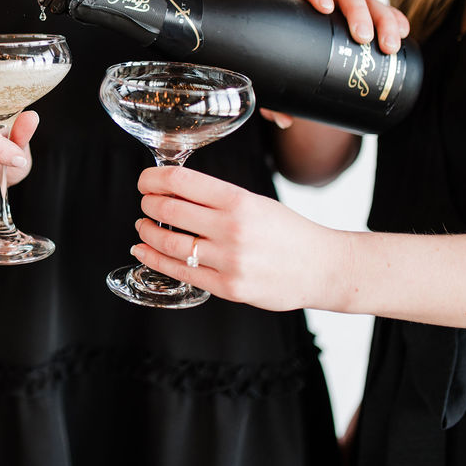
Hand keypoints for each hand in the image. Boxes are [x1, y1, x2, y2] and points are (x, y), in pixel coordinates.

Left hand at [130, 165, 351, 311]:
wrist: (322, 268)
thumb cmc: (289, 233)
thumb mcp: (256, 202)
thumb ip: (218, 198)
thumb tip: (174, 190)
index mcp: (239, 201)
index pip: (181, 181)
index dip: (153, 178)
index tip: (145, 180)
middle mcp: (232, 229)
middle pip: (170, 209)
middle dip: (148, 203)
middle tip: (144, 202)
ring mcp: (229, 260)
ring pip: (170, 243)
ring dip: (147, 232)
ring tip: (143, 226)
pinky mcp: (228, 287)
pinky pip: (181, 272)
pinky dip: (155, 259)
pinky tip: (144, 251)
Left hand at [262, 0, 413, 129]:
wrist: (315, 74)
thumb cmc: (294, 71)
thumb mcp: (282, 84)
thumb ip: (274, 101)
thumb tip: (284, 120)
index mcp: (303, 9)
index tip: (324, 8)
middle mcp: (331, 3)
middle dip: (359, 13)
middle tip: (363, 38)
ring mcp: (354, 10)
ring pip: (372, 3)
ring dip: (384, 20)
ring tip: (389, 46)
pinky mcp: (374, 21)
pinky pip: (389, 13)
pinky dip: (398, 20)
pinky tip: (405, 32)